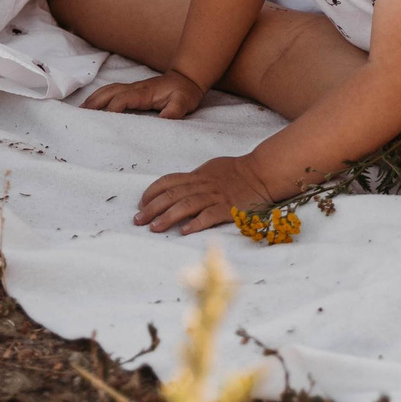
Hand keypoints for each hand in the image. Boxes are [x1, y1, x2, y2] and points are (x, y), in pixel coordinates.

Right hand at [85, 70, 207, 119]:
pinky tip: (92, 105)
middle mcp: (134, 88)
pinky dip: (99, 97)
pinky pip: (111, 91)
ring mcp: (132, 88)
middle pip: (109, 92)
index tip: (103, 122)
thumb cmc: (184, 93)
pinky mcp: (132, 90)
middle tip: (80, 116)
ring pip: (108, 90)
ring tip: (80, 112)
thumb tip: (162, 121)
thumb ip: (174, 111)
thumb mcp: (184, 103)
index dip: (112, 109)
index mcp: (144, 92)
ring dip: (93, 99)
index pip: (123, 99)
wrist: (187, 79)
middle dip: (94, 103)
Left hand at [133, 154, 273, 234]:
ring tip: (154, 228)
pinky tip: (183, 231)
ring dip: (168, 217)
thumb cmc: (236, 172)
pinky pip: (209, 216)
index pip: (168, 181)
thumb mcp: (211, 170)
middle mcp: (203, 186)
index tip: (140, 204)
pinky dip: (195, 223)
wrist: (262, 174)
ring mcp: (215, 197)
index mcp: (197, 176)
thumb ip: (194, 179)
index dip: (152, 192)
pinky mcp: (228, 209)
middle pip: (172, 195)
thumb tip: (175, 188)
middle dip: (152, 208)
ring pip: (186, 205)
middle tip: (138, 220)